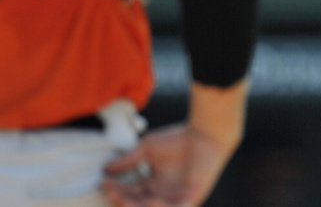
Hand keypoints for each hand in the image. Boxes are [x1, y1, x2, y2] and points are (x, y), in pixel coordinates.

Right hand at [101, 123, 237, 206]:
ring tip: (129, 199)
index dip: (115, 191)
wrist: (206, 134)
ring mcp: (176, 199)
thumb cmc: (178, 139)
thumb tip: (105, 168)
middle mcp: (162, 195)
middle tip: (113, 192)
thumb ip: (128, 160)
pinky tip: (153, 199)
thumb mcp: (147, 149)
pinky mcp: (191, 199)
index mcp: (152, 185)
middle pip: (137, 206)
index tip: (102, 182)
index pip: (129, 194)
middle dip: (122, 202)